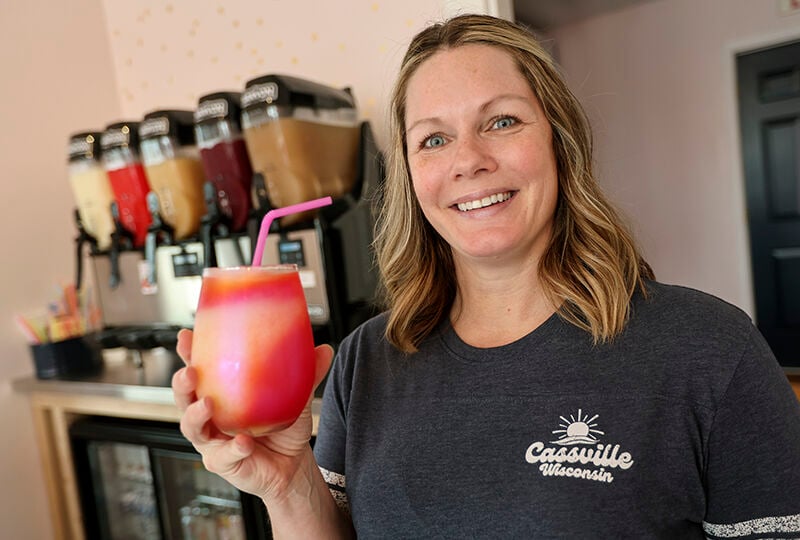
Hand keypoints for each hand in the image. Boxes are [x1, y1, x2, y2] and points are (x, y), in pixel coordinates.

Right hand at [172, 328, 333, 500]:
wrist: (293, 465)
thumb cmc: (284, 428)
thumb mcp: (296, 398)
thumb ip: (307, 374)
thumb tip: (324, 350)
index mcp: (221, 393)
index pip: (198, 369)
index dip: (188, 353)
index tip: (186, 336)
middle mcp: (210, 416)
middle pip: (184, 398)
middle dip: (182, 383)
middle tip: (190, 372)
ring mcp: (213, 440)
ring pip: (192, 427)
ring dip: (196, 415)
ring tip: (208, 404)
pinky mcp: (223, 463)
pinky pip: (223, 455)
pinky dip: (233, 448)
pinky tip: (244, 442)